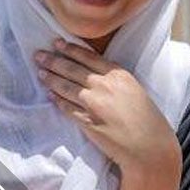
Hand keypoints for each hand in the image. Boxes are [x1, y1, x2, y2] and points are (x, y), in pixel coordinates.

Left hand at [33, 39, 180, 172]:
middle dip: (53, 61)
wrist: (150, 147)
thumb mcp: (134, 91)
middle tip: (38, 55)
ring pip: (66, 87)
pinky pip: (67, 108)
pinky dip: (57, 100)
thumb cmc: (147, 120)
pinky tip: (50, 95)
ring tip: (40, 72)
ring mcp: (94, 104)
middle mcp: (105, 86)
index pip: (88, 57)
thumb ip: (114, 81)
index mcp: (119, 75)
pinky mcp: (87, 122)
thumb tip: (93, 74)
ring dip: (50, 78)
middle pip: (72, 70)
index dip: (70, 49)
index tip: (57, 43)